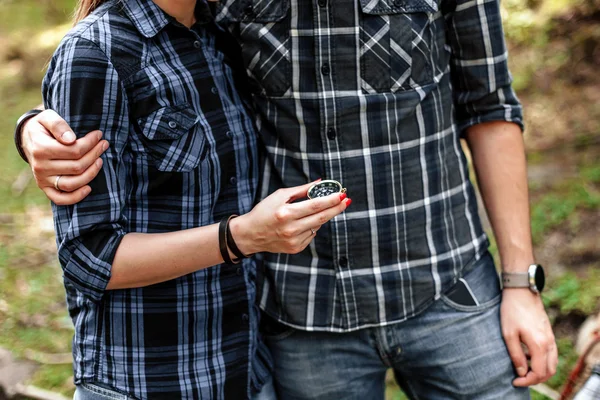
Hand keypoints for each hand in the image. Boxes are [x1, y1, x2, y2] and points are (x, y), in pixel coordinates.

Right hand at [22, 109, 107, 204]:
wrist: (29, 138)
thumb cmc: (43, 127)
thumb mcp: (47, 117)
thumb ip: (58, 125)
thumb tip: (71, 139)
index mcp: (40, 149)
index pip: (73, 150)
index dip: (90, 143)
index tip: (99, 135)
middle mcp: (40, 167)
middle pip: (76, 166)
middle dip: (94, 155)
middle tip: (104, 145)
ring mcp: (43, 179)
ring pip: (72, 183)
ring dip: (91, 173)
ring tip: (100, 161)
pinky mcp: (45, 188)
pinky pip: (60, 199)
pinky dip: (76, 197)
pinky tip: (89, 188)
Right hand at [230, 181, 350, 254]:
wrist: (250, 234)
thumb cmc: (264, 211)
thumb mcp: (280, 196)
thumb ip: (301, 190)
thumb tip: (320, 182)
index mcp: (286, 213)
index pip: (315, 206)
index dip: (331, 200)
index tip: (342, 195)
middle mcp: (291, 229)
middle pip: (321, 218)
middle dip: (336, 208)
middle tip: (347, 200)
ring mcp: (294, 240)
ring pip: (317, 226)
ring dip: (322, 216)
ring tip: (318, 209)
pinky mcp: (295, 248)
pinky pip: (311, 235)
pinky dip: (311, 227)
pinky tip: (301, 223)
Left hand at [501, 288, 557, 385]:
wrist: (521, 291)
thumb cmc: (512, 311)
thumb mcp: (508, 334)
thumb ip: (516, 355)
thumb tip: (521, 372)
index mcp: (539, 344)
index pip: (538, 372)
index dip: (527, 381)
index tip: (514, 381)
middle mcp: (549, 343)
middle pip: (549, 371)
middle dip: (535, 379)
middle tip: (519, 379)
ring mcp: (551, 337)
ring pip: (552, 363)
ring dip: (540, 371)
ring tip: (523, 369)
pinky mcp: (549, 333)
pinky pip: (551, 354)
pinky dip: (542, 361)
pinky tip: (527, 356)